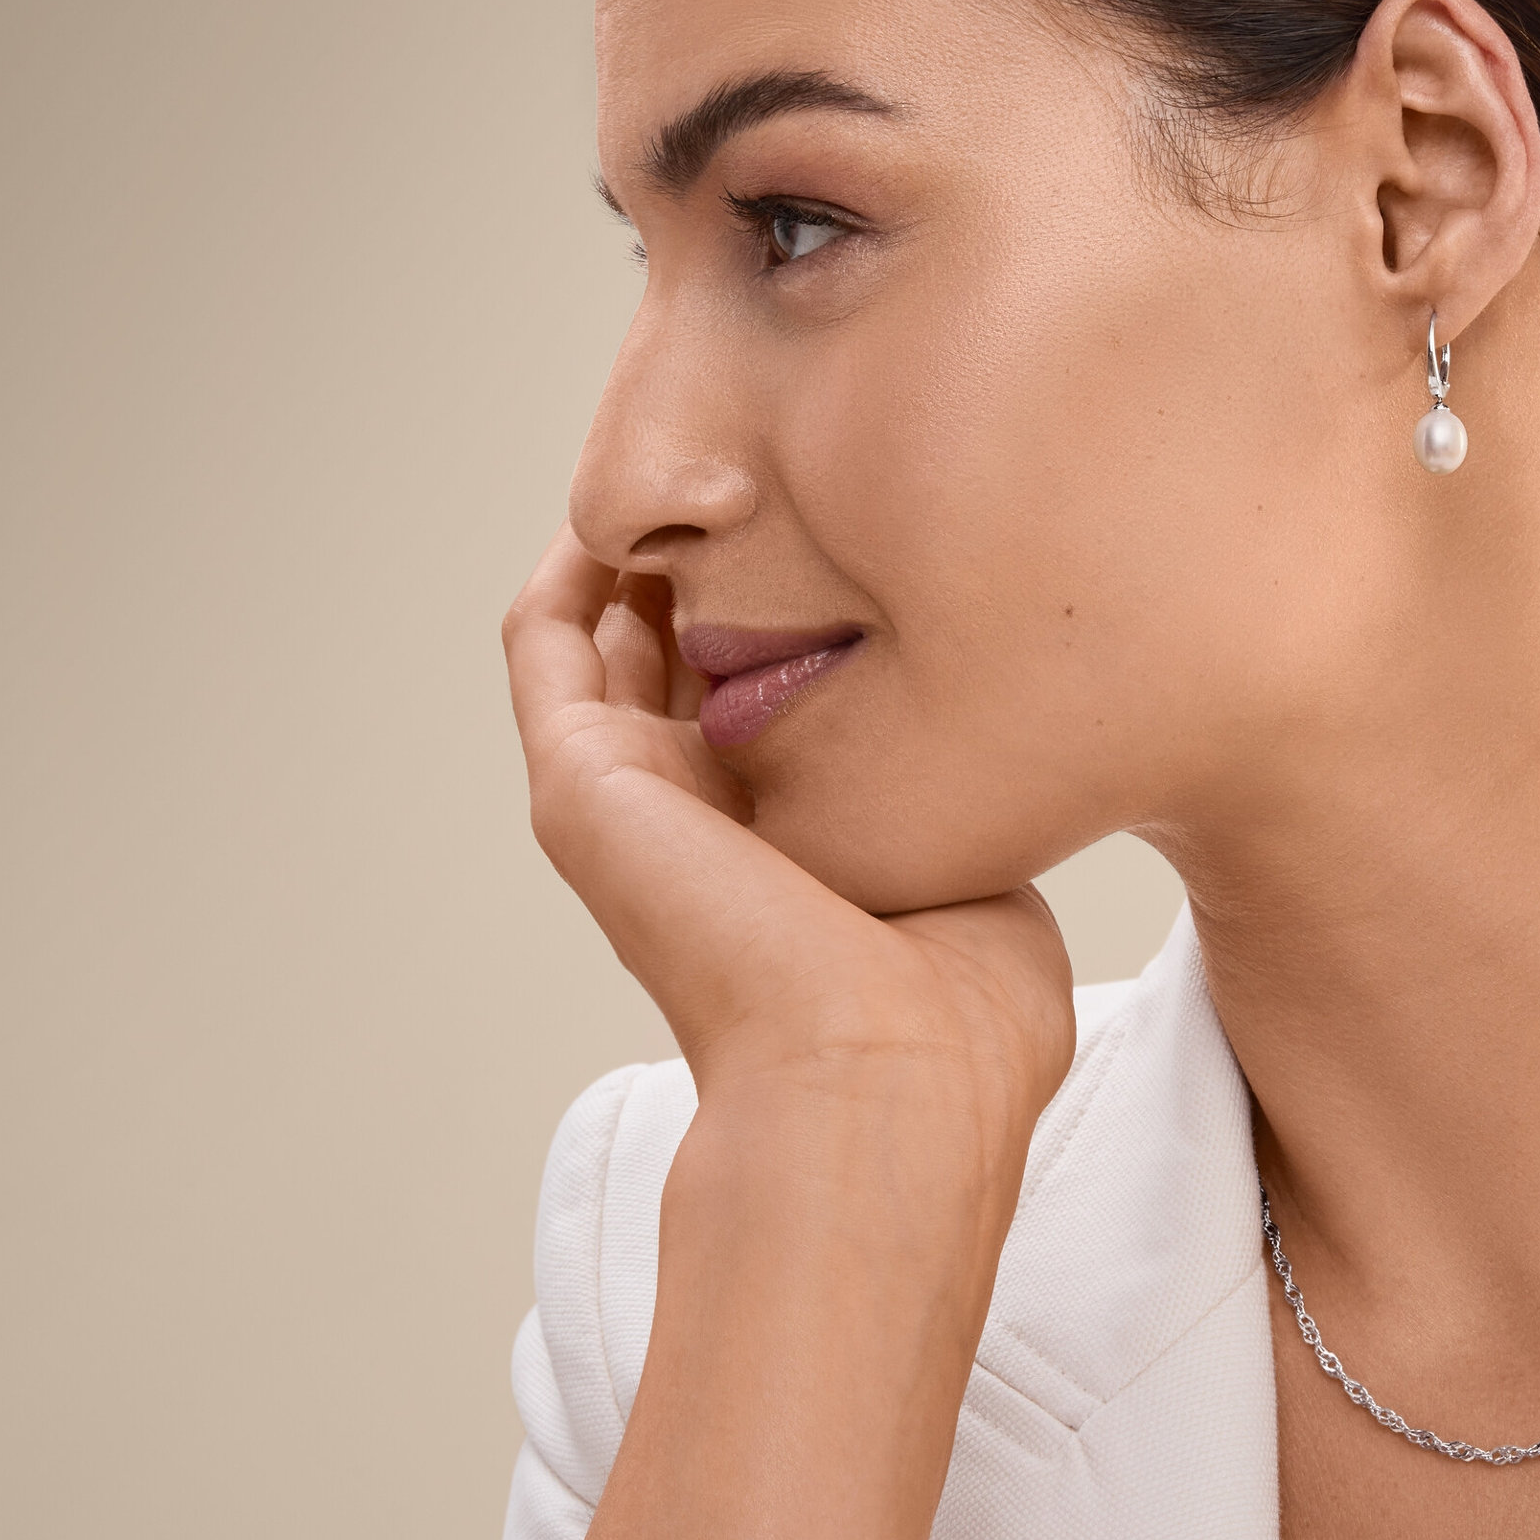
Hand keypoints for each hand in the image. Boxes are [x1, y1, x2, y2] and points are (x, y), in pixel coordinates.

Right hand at [502, 521, 1075, 1123]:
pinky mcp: (583, 786)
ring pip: (602, 639)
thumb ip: (962, 806)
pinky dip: (574, 567)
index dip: (786, 606)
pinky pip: (546, 643)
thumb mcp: (979, 881)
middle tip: (756, 461)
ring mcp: (629, 805)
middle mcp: (694, 822)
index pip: (758, 700)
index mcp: (780, 848)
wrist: (891, 1080)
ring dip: (638, 548)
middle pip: (674, 655)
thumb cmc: (961, 1024)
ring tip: (694, 460)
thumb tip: (994, 740)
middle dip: (710, 558)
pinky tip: (631, 505)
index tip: (842, 523)